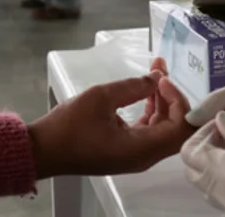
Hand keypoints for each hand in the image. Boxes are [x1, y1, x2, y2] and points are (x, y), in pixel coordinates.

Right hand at [28, 64, 193, 178]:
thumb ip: (133, 86)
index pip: (180, 126)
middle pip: (175, 127)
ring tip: (153, 73)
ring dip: (161, 101)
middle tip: (159, 69)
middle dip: (171, 96)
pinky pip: (149, 131)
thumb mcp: (101, 98)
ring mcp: (136, 155)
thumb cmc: (69, 126)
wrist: (43, 150)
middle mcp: (144, 156)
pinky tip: (143, 92)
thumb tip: (156, 78)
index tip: (161, 79)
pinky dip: (150, 110)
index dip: (177, 99)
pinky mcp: (126, 151)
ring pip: (163, 128)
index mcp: (142, 148)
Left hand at [181, 112, 224, 216]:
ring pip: (203, 185)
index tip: (218, 125)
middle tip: (223, 136)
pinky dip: (220, 181)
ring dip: (209, 166)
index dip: (200, 135)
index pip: (189, 152)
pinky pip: (217, 196)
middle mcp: (219, 192)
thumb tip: (219, 119)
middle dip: (201, 150)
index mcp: (221, 170)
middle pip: (192, 169)